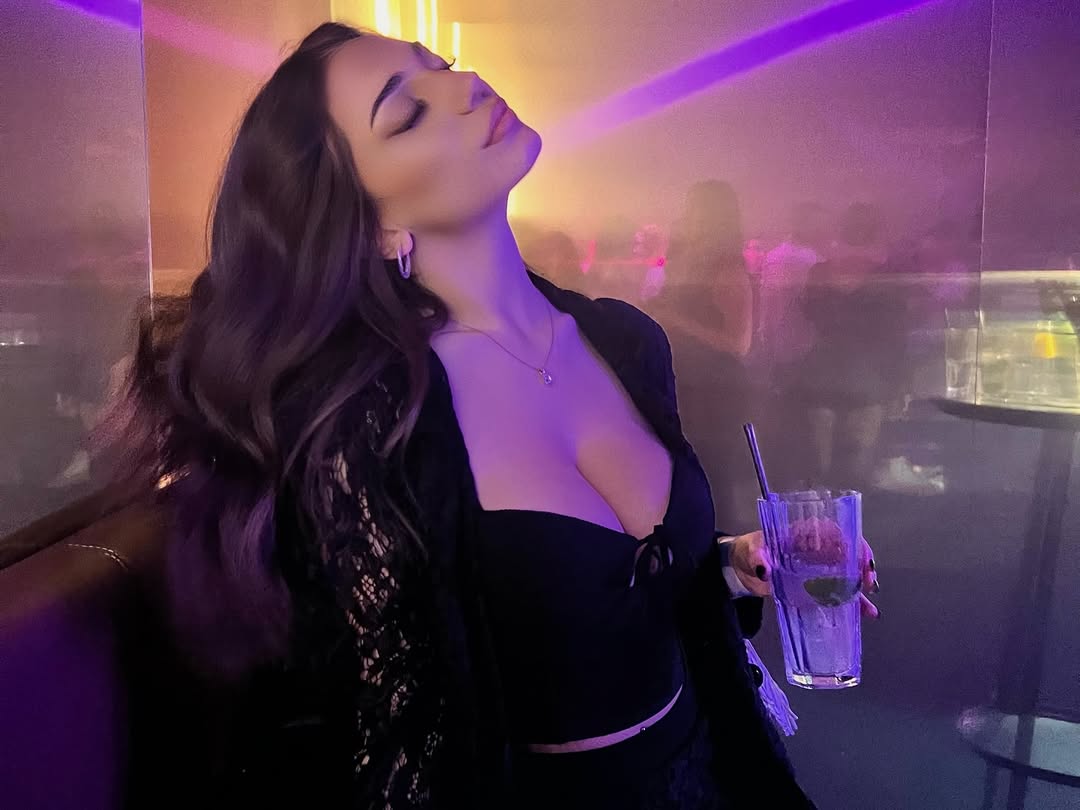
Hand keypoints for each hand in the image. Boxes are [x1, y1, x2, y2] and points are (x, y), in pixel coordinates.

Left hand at [730, 531, 880, 618]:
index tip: (860, 558)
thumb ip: (757, 557)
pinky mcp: (812, 588)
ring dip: (860, 590)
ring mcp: (816, 570)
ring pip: (846, 576)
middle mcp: (815, 550)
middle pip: (848, 554)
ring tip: (869, 607)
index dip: (853, 542)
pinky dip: (849, 604)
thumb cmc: (748, 551)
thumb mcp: (751, 550)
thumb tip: (765, 570)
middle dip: (862, 567)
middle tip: (867, 582)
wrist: (739, 570)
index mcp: (804, 534)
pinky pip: (835, 595)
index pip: (836, 532)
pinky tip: (862, 614)